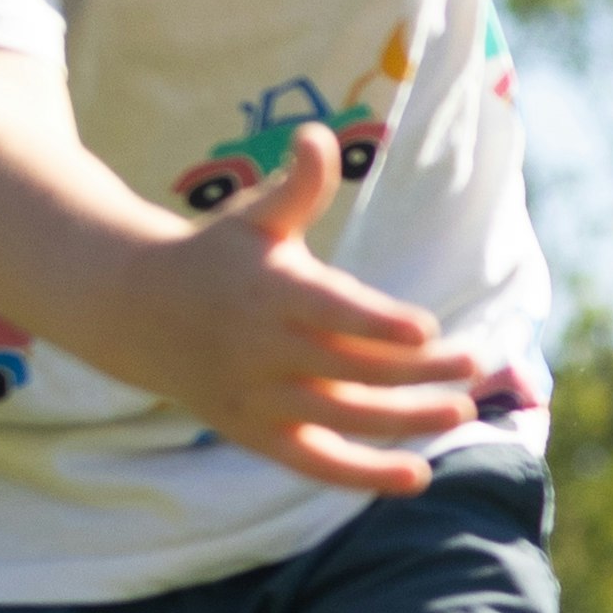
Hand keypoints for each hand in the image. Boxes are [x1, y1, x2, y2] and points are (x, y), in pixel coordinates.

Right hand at [87, 126, 486, 484]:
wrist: (137, 313)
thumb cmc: (216, 257)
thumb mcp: (252, 217)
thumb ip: (296, 186)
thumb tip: (319, 136)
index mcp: (270, 293)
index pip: (330, 313)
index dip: (377, 324)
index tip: (426, 328)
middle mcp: (264, 351)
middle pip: (350, 370)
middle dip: (416, 373)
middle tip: (476, 366)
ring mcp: (260, 398)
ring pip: (340, 419)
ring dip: (403, 423)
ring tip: (460, 412)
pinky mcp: (257, 434)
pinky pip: (314, 463)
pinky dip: (362, 475)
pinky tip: (415, 476)